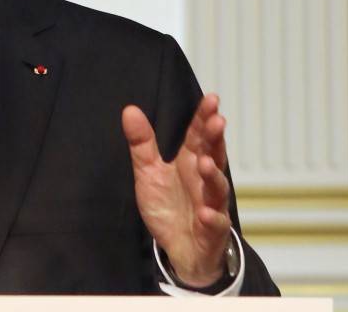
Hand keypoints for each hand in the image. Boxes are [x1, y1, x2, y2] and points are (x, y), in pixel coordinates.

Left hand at [121, 94, 231, 286]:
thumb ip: (142, 142)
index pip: (199, 135)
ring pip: (217, 187)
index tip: (211, 99)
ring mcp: (211, 204)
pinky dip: (212, 217)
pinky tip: (205, 212)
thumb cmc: (168, 205)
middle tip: (217, 121)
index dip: (204, 117)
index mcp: (190, 162)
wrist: (178, 247)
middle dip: (216, 139)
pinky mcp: (212, 229)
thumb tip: (130, 110)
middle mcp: (204, 179)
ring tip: (206, 163)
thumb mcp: (148, 171)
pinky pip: (215, 223)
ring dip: (213, 176)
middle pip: (214, 155)